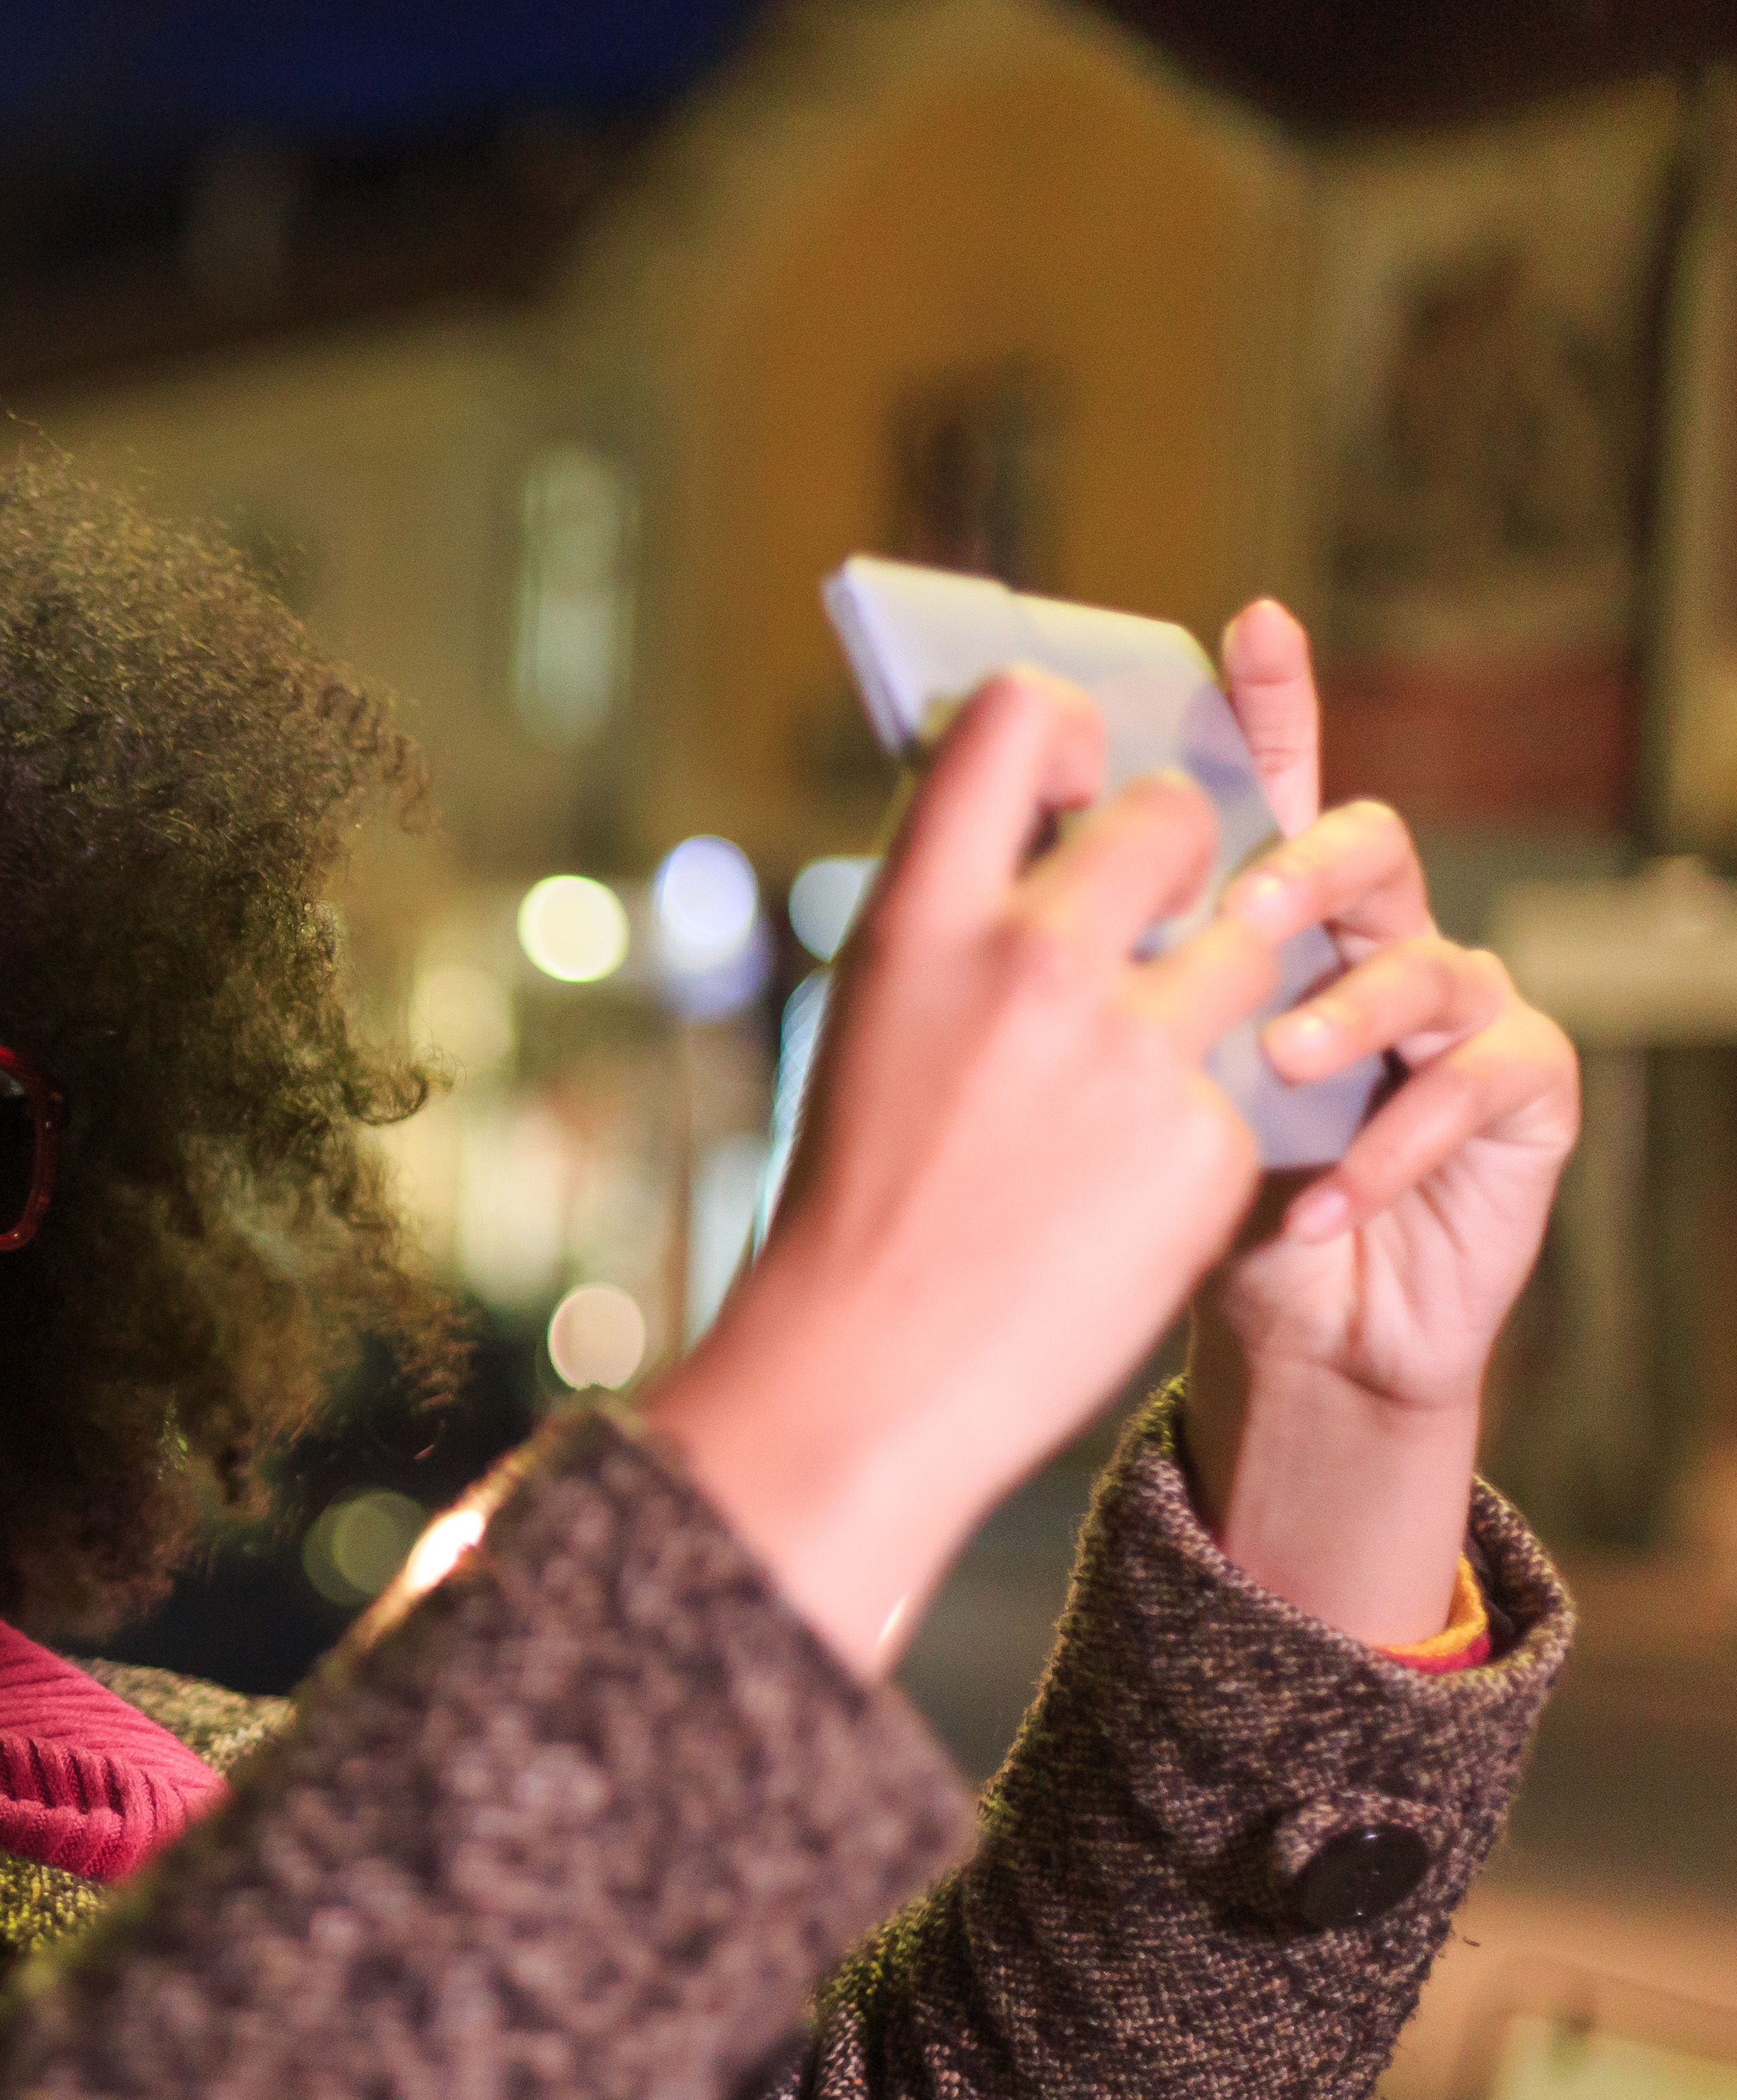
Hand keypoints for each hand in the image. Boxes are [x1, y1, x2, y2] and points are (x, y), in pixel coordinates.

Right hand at [646, 671, 1282, 1678]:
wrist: (866, 1377)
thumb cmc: (852, 1195)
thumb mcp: (870, 1021)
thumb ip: (952, 915)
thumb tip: (1027, 813)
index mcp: (919, 925)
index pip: (1015, 722)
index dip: (1061, 722)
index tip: (1072, 771)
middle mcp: (1030, 965)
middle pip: (1171, 816)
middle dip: (1181, 848)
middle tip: (1158, 901)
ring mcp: (1131, 1054)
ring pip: (1247, 940)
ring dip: (1216, 975)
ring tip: (1144, 1052)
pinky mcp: (1206, 1143)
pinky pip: (1241, 1079)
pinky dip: (1200, 1115)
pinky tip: (1127, 1180)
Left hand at [1179, 602, 1578, 1641]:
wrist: (1273, 1331)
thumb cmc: (1176, 1195)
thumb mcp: (1100, 1072)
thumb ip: (1075, 964)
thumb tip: (972, 861)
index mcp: (1263, 916)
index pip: (1266, 785)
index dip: (1268, 704)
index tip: (1248, 627)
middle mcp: (1363, 939)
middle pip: (1360, 844)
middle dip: (1306, 865)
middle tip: (1242, 906)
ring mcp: (1448, 1010)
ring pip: (1429, 956)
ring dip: (1344, 1008)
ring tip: (1273, 1061)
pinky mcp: (1518, 1097)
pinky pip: (1482, 1080)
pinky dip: (1391, 1141)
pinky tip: (1318, 1201)